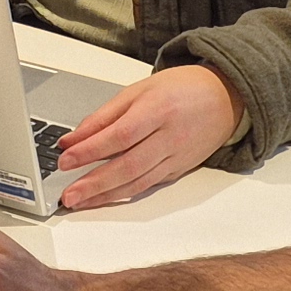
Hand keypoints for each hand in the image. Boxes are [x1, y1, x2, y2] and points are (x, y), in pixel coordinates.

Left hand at [43, 64, 245, 210]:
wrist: (225, 97)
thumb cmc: (181, 88)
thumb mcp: (138, 90)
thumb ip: (104, 116)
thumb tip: (72, 139)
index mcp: (157, 109)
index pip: (119, 135)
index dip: (90, 151)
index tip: (65, 160)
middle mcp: (169, 136)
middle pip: (128, 165)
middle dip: (94, 183)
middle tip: (68, 194)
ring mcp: (176, 156)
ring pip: (138, 182)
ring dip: (105, 196)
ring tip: (79, 202)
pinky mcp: (179, 170)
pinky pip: (148, 185)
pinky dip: (124, 194)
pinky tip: (104, 198)